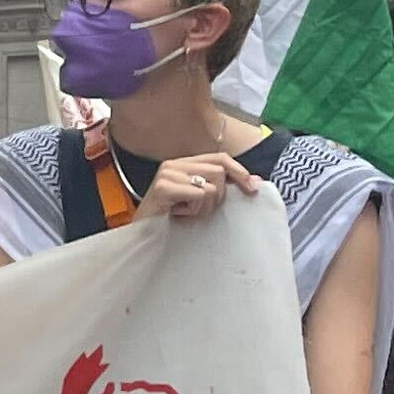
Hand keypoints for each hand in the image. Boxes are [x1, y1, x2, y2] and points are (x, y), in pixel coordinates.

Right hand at [139, 151, 264, 225]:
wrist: (140, 235)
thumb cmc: (169, 219)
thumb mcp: (196, 199)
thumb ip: (218, 186)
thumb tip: (253, 181)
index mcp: (182, 164)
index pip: (220, 158)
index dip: (239, 171)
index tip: (252, 188)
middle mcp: (173, 164)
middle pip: (219, 171)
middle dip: (218, 196)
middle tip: (199, 210)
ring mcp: (167, 174)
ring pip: (211, 185)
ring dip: (205, 206)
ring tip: (187, 212)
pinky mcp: (163, 187)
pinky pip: (199, 195)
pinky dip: (194, 210)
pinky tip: (178, 214)